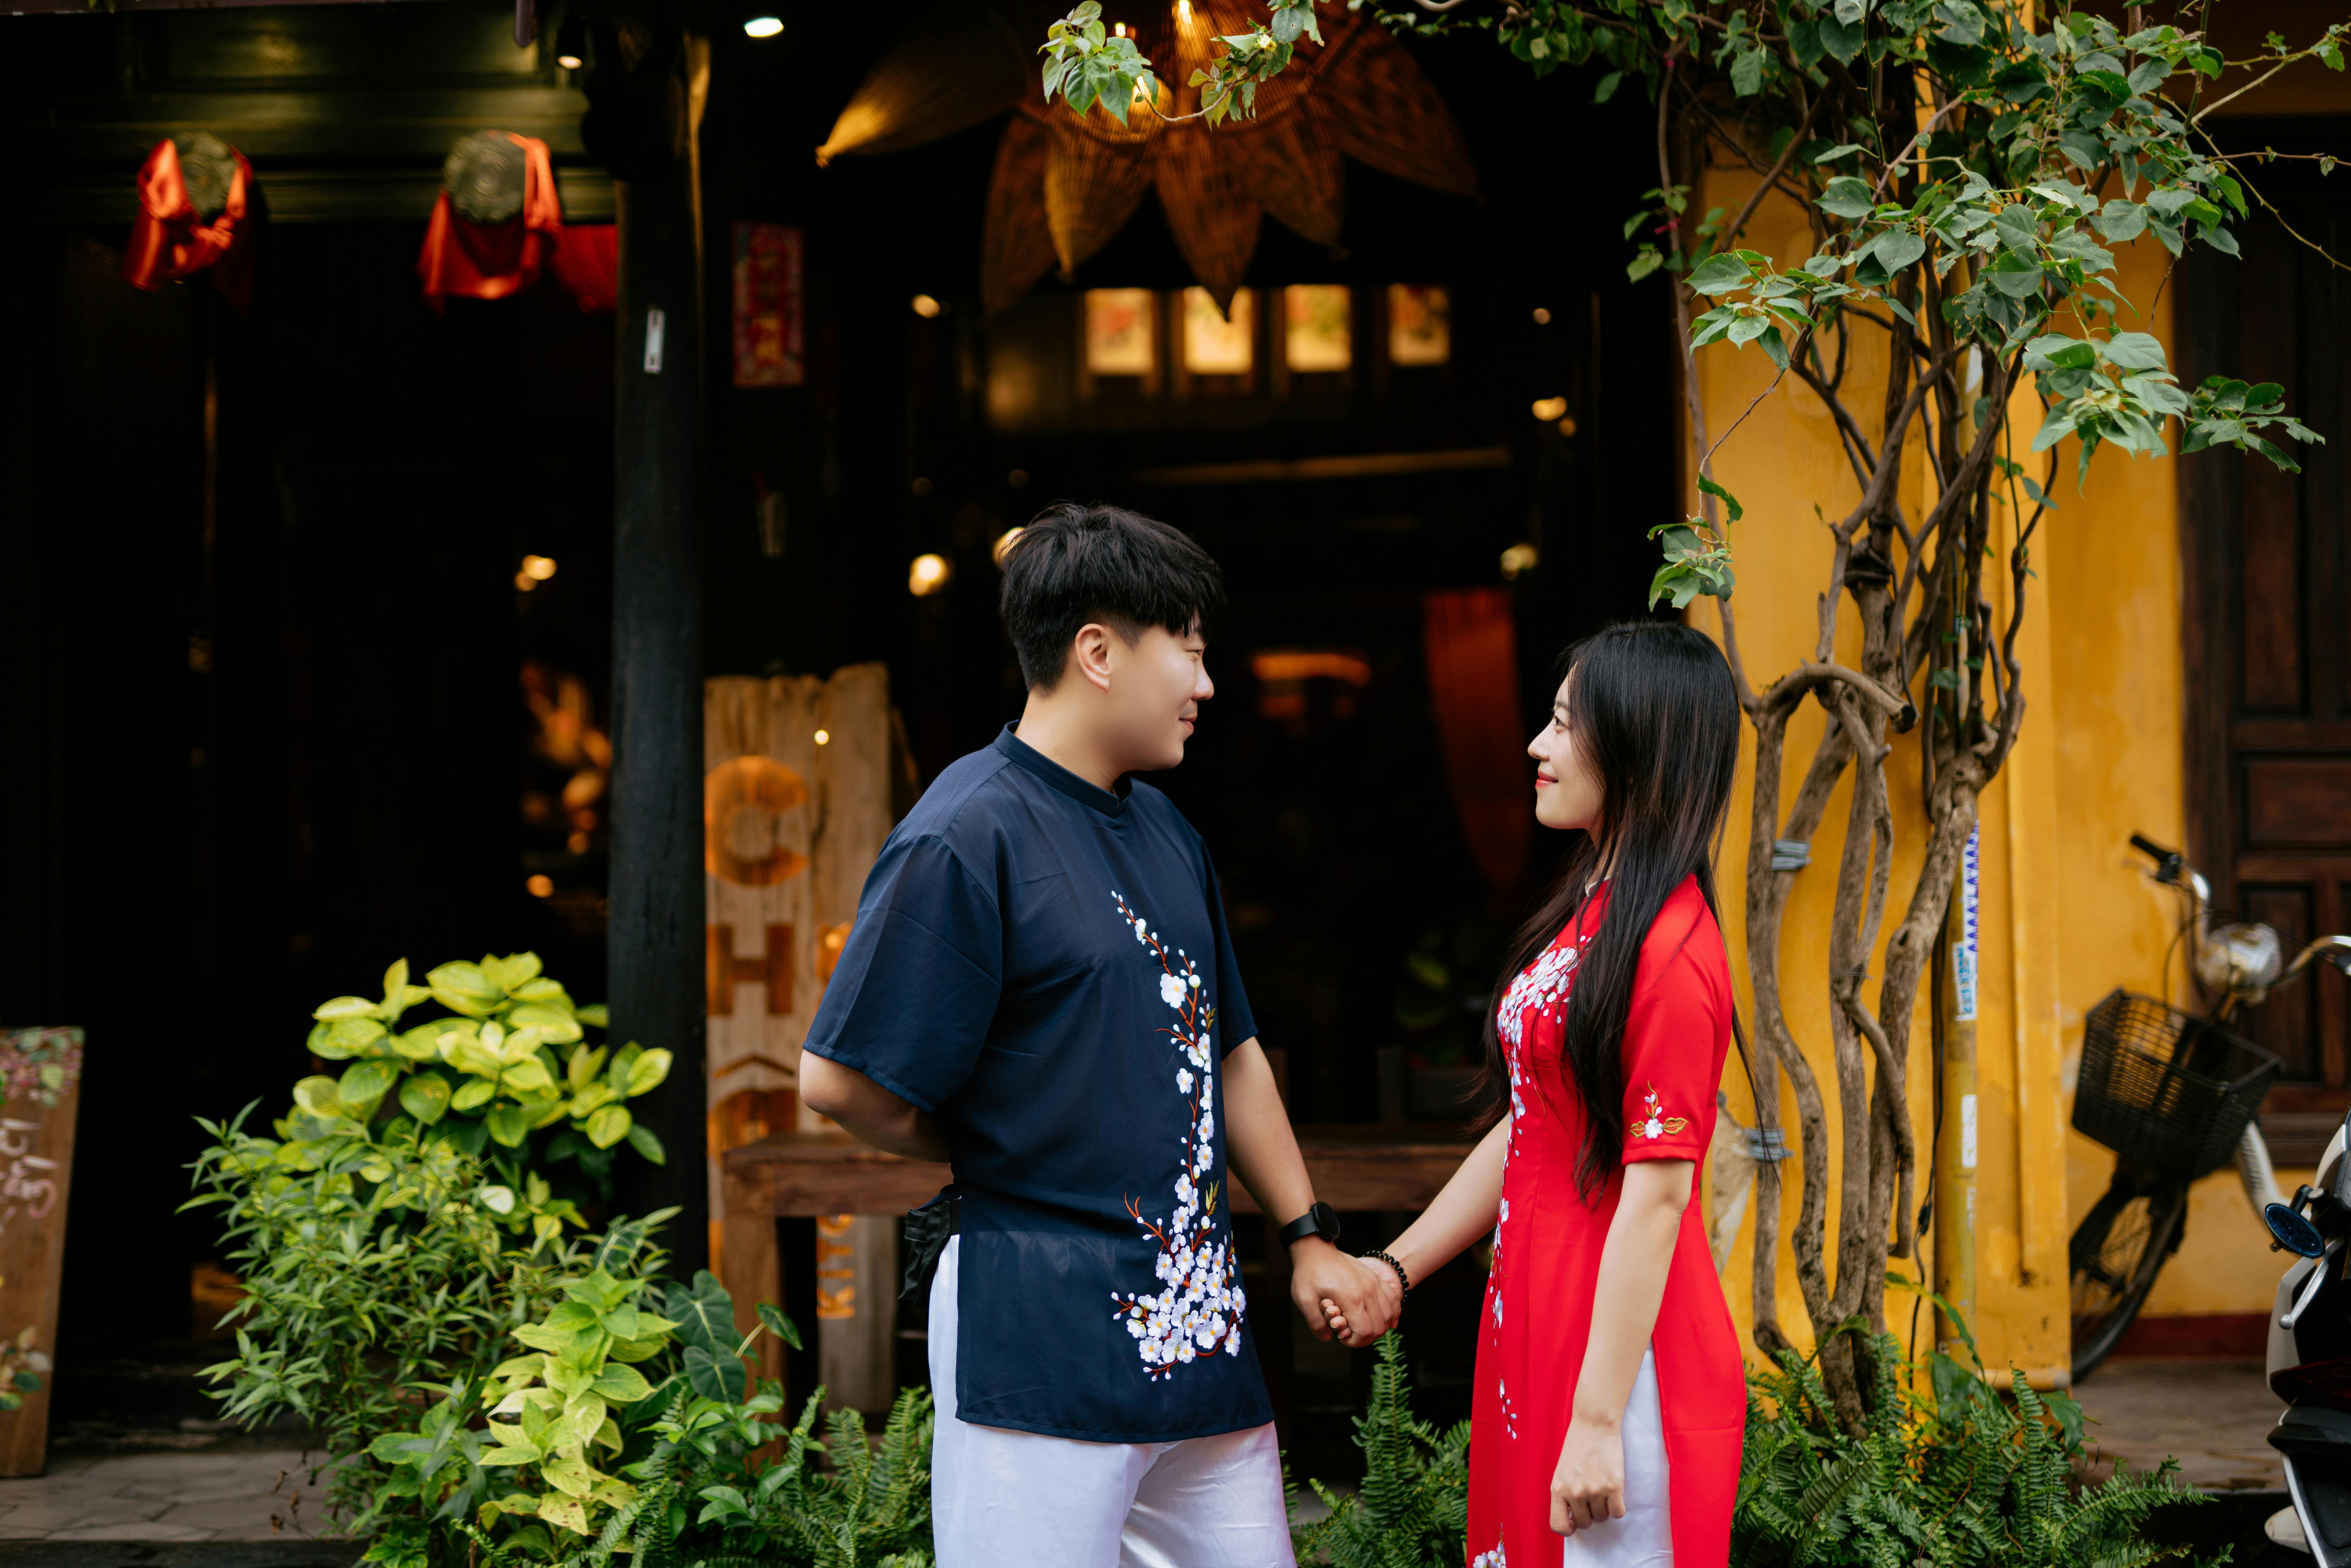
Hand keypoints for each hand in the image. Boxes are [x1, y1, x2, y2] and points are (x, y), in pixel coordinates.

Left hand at [1288, 1240, 1396, 1344]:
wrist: (1316, 1249)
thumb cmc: (1308, 1274)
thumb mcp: (1303, 1300)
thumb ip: (1315, 1323)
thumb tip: (1328, 1337)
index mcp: (1351, 1299)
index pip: (1365, 1332)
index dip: (1355, 1342)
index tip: (1342, 1338)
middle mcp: (1368, 1292)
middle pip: (1379, 1327)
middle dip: (1366, 1338)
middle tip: (1351, 1336)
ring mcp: (1374, 1283)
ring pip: (1389, 1315)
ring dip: (1379, 1327)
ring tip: (1363, 1327)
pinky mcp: (1375, 1278)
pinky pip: (1393, 1300)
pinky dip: (1392, 1313)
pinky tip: (1383, 1319)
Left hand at [1549, 1417, 1624, 1536]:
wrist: (1594, 1424)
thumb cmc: (1577, 1447)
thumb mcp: (1561, 1472)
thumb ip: (1564, 1494)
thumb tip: (1571, 1519)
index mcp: (1558, 1489)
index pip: (1558, 1525)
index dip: (1568, 1528)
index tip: (1574, 1520)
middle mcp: (1574, 1492)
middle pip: (1585, 1523)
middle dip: (1589, 1514)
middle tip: (1592, 1496)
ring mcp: (1594, 1490)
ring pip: (1602, 1518)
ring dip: (1604, 1507)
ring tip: (1602, 1487)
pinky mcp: (1614, 1486)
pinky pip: (1617, 1513)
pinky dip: (1617, 1506)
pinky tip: (1614, 1492)